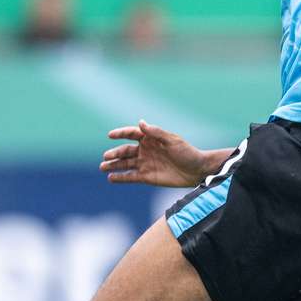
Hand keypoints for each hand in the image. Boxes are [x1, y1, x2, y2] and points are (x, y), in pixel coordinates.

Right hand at [100, 121, 214, 187]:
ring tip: (103, 167)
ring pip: (125, 164)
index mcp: (150, 138)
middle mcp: (145, 150)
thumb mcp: (172, 140)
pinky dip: (120, 178)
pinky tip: (111, 178)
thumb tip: (141, 123)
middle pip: (125, 150)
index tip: (110, 135)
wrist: (197, 170)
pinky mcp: (147, 177)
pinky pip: (130, 177)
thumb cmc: (187, 152)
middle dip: (115, 153)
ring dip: (113, 165)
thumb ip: (155, 132)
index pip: (132, 134)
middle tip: (106, 156)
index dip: (120, 133)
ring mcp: (145, 164)